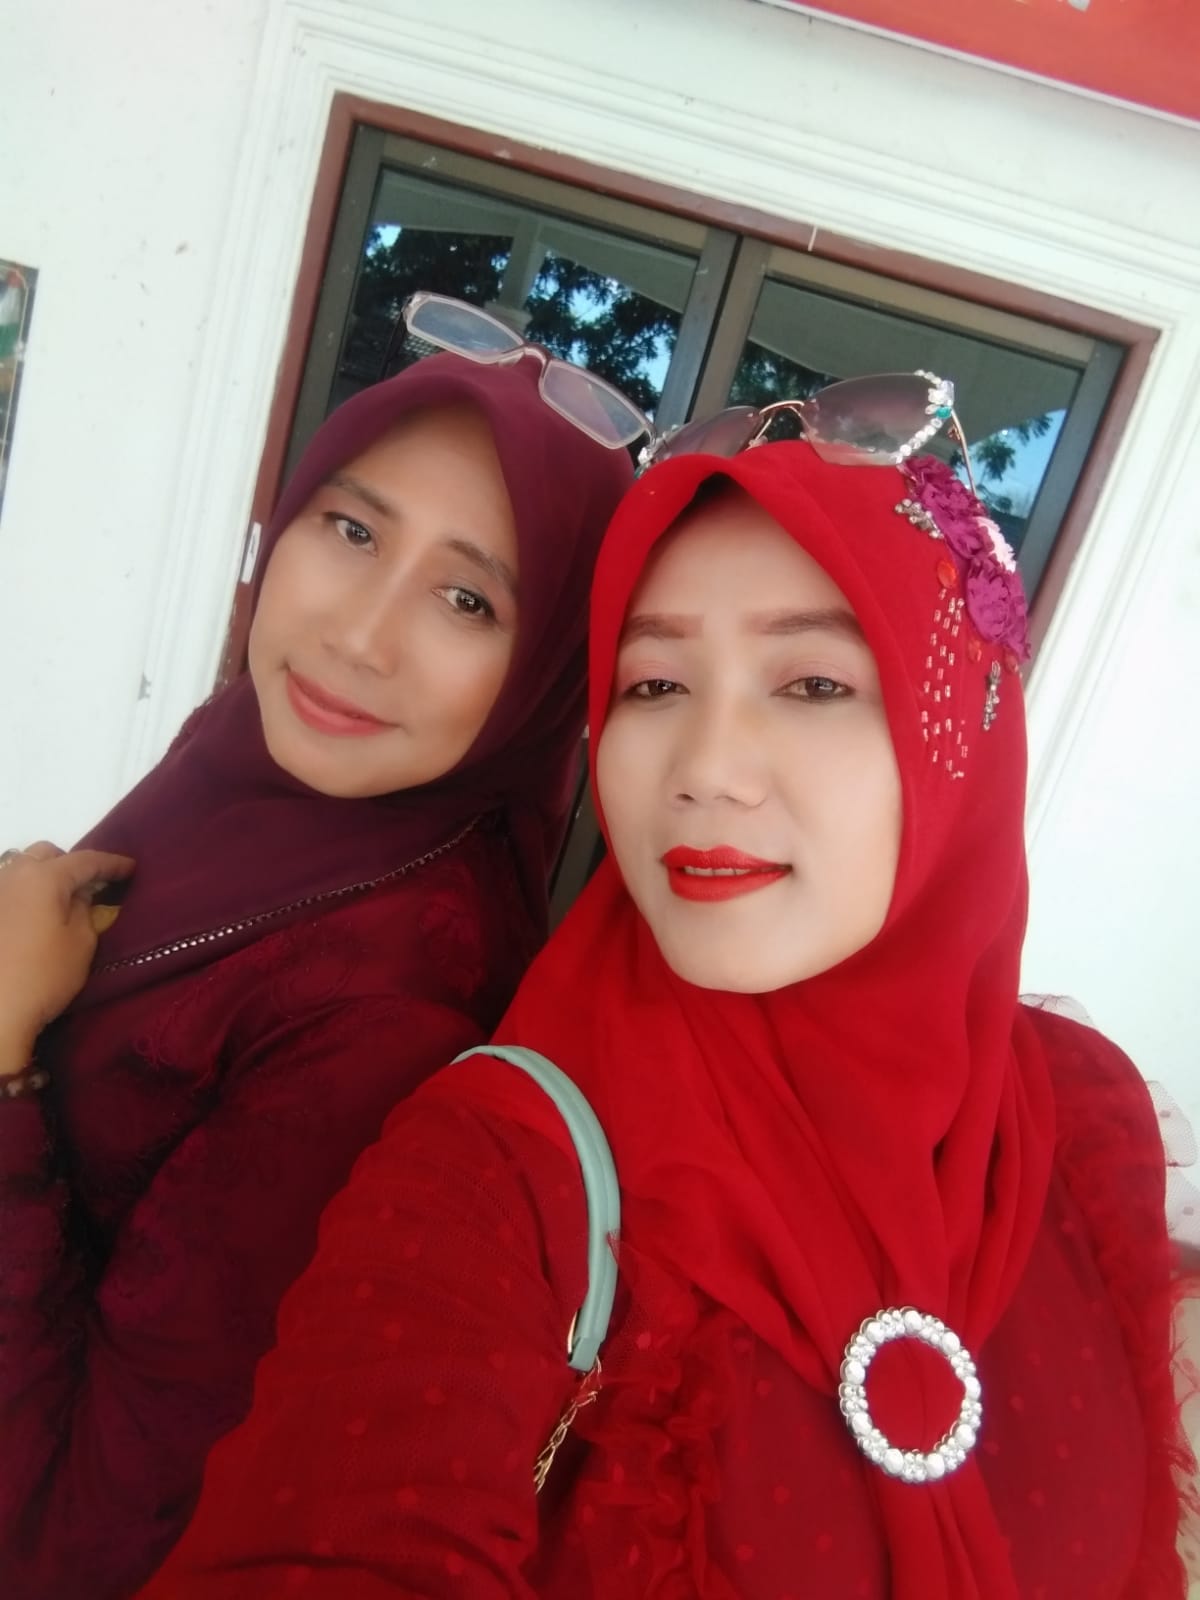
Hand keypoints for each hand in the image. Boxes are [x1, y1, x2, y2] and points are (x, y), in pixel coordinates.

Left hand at [0, 842, 135, 1074]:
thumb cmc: (45, 975)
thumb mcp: (81, 942)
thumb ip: (85, 908)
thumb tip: (79, 894)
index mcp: (43, 878)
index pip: (85, 860)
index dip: (111, 863)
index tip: (130, 868)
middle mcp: (12, 876)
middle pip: (45, 854)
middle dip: (70, 863)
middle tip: (90, 885)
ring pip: (21, 869)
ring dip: (44, 876)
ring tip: (60, 899)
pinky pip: (8, 890)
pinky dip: (25, 893)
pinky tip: (34, 915)